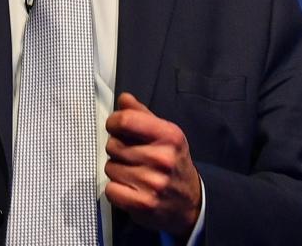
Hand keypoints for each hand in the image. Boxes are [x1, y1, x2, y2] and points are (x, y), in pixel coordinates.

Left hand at [105, 92, 201, 239]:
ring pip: (110, 167)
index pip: (125, 120)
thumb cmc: (173, 164)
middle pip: (113, 145)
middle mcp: (163, 158)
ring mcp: (154, 182)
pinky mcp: (144, 204)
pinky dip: (116, 190)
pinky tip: (130, 189)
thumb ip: (142, 114)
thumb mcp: (165, 135)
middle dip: (117, 149)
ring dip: (117, 170)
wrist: (191, 203)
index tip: (116, 127)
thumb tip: (124, 99)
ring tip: (134, 174)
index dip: (114, 122)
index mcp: (169, 136)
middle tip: (132, 156)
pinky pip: (110, 190)